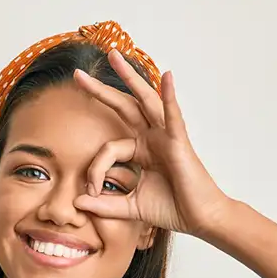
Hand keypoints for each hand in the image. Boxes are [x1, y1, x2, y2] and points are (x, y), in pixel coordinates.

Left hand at [72, 50, 231, 235]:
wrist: (200, 220)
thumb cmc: (172, 209)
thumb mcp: (130, 207)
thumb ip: (104, 205)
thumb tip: (76, 203)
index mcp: (140, 149)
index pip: (108, 148)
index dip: (95, 169)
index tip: (91, 191)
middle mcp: (152, 137)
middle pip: (123, 106)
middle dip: (101, 90)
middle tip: (77, 74)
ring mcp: (166, 136)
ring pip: (145, 100)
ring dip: (130, 77)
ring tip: (115, 57)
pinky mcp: (180, 143)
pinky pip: (173, 115)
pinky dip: (169, 96)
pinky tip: (167, 76)